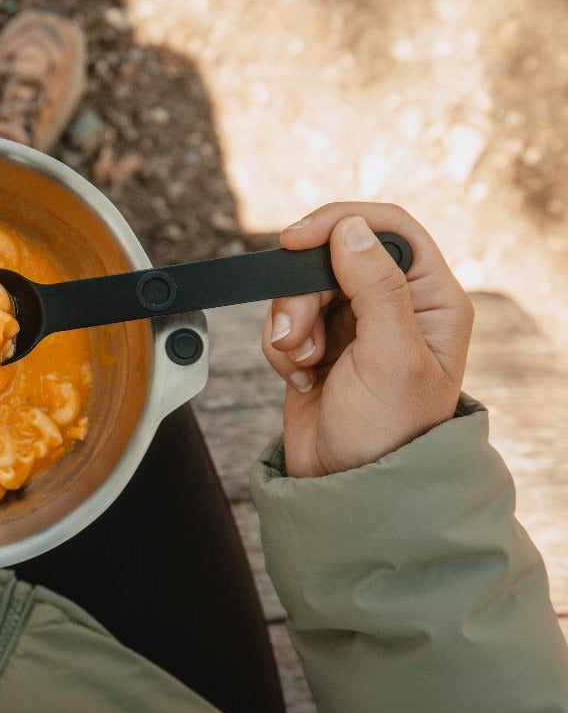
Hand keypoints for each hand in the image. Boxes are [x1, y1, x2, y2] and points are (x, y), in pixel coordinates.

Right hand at [261, 203, 474, 476]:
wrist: (347, 489)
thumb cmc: (387, 435)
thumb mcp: (390, 357)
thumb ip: (375, 287)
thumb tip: (350, 229)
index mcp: (431, 299)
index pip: (388, 228)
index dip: (339, 223)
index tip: (296, 240)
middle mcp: (395, 305)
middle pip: (333, 256)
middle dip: (304, 292)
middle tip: (299, 336)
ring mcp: (354, 326)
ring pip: (302, 287)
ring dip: (290, 321)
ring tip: (301, 361)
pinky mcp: (319, 345)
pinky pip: (285, 318)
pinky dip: (281, 345)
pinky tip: (299, 376)